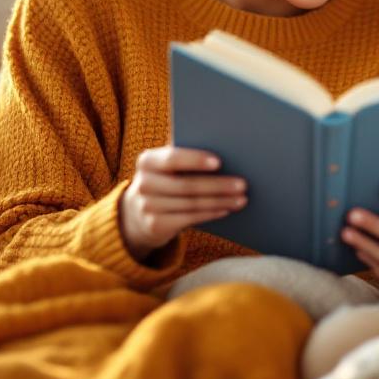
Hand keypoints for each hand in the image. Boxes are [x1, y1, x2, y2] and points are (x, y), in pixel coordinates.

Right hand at [120, 145, 246, 260]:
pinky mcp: (155, 226)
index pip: (172, 158)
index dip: (196, 160)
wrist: (136, 213)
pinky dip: (211, 213)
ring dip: (221, 201)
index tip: (219, 162)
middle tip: (242, 184)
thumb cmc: (164, 180)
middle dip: (218, 185)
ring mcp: (147, 206)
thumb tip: (227, 153)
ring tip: (241, 198)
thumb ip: (185, 158)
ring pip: (192, 203)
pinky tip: (226, 209)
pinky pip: (189, 218)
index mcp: (147, 161)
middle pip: (187, 185)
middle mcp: (144, 183)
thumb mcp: (165, 167)